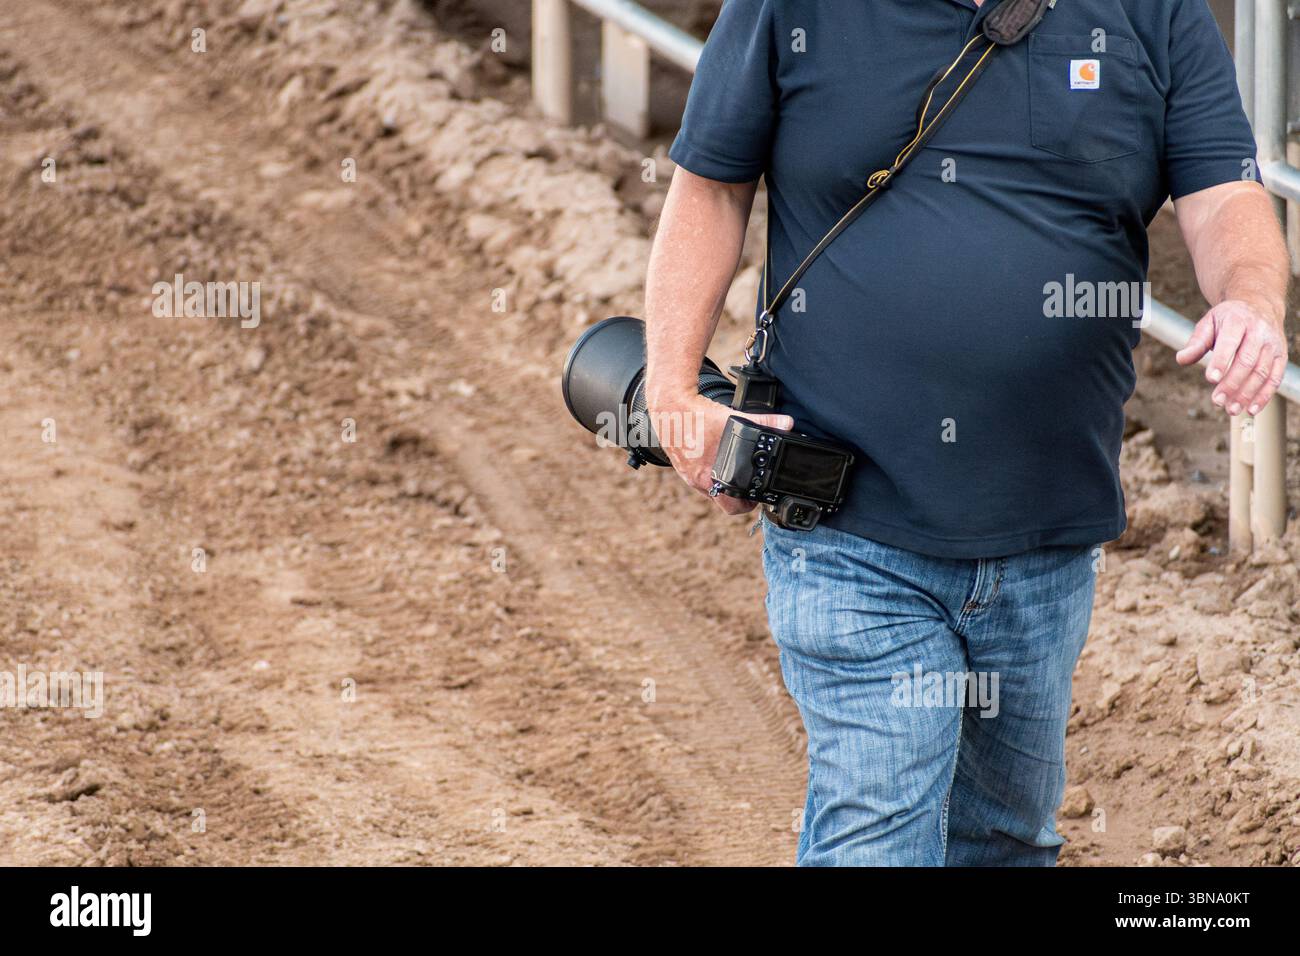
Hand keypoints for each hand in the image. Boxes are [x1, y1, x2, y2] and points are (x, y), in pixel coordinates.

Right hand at [649, 392, 791, 514]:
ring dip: (723, 486)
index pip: (732, 508)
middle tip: (748, 486)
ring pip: (710, 491)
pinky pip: (698, 478)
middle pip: (722, 502)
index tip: (755, 497)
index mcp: (711, 477)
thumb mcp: (734, 419)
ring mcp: (687, 475)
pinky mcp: (680, 466)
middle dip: (737, 497)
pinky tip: (715, 459)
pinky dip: (709, 474)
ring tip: (733, 471)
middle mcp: (698, 481)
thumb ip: (763, 421)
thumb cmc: (697, 416)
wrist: (668, 408)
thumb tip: (785, 423)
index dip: (748, 505)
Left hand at [1175, 299, 1288, 416]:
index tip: (1211, 379)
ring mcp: (1273, 344)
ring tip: (1231, 409)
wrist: (1259, 306)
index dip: (1221, 361)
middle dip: (1232, 383)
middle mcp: (1259, 331)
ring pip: (1262, 372)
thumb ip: (1196, 342)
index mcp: (1238, 321)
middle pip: (1247, 361)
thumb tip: (1181, 359)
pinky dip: (1264, 396)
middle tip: (1217, 401)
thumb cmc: (1228, 319)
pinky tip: (1251, 409)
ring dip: (1247, 394)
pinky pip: (1275, 378)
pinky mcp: (1281, 356)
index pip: (1230, 343)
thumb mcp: (1209, 323)